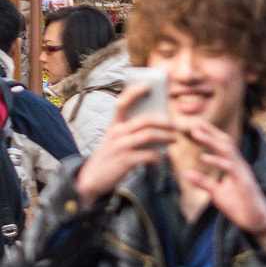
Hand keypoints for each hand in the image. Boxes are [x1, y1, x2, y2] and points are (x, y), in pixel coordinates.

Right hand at [73, 83, 177, 206]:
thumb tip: (159, 124)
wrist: (90, 181)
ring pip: (149, 135)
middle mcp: (115, 133)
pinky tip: (160, 162)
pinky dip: (159, 158)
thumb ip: (131, 131)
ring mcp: (119, 147)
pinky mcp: (124, 161)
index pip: (121, 103)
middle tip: (176, 126)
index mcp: (113, 125)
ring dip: (166, 137)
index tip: (148, 85)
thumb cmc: (109, 157)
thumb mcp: (115, 140)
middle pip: (145, 119)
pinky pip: (149, 155)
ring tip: (175, 140)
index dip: (134, 92)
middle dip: (165, 121)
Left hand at [176, 117, 265, 244]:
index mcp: (233, 165)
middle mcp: (239, 164)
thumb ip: (204, 182)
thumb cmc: (239, 204)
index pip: (221, 145)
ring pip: (228, 150)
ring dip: (211, 140)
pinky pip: (229, 168)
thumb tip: (187, 174)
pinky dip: (217, 161)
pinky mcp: (243, 182)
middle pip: (225, 142)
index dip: (209, 134)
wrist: (257, 219)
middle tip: (194, 122)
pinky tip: (204, 157)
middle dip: (210, 131)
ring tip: (196, 133)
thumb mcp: (217, 192)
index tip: (195, 125)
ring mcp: (242, 172)